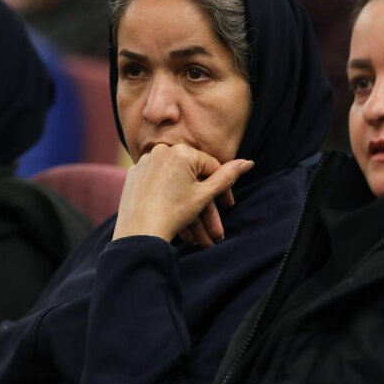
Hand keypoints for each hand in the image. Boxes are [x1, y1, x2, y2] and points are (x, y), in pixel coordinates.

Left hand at [112, 143, 253, 246]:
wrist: (139, 232)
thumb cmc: (174, 213)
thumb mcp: (204, 195)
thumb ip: (227, 176)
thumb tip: (248, 162)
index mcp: (181, 151)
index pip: (210, 166)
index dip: (222, 188)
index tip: (227, 205)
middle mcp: (161, 150)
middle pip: (191, 177)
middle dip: (205, 204)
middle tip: (214, 223)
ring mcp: (145, 162)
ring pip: (175, 183)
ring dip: (188, 207)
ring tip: (196, 233)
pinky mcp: (134, 175)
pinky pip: (158, 185)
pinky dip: (168, 199)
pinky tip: (175, 219)